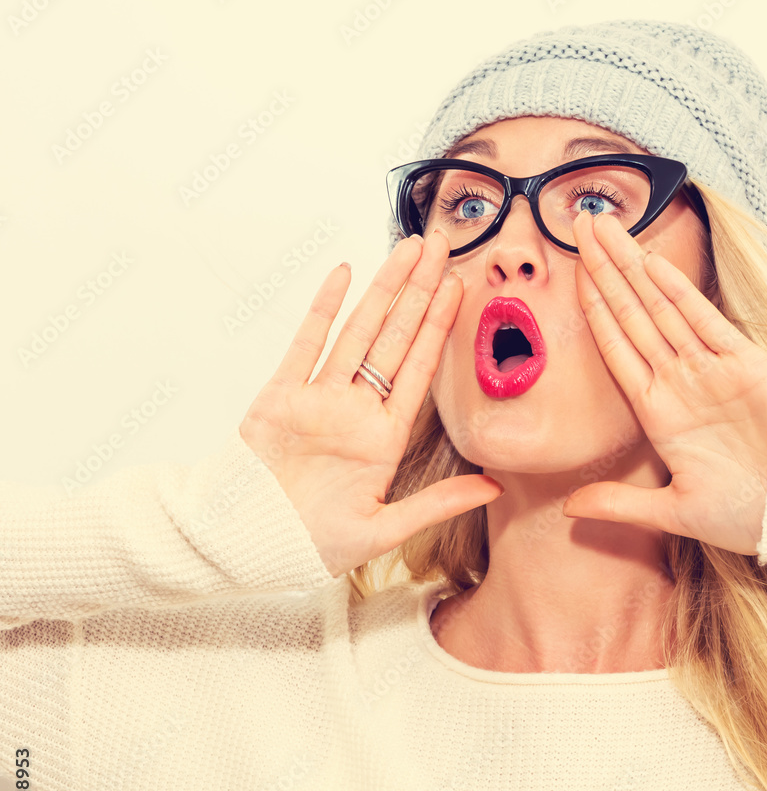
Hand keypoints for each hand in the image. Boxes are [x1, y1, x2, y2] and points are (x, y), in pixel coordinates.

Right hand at [239, 229, 503, 577]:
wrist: (249, 543)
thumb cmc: (313, 544)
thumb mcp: (384, 528)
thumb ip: (438, 503)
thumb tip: (494, 486)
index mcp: (383, 439)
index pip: (418, 370)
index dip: (439, 328)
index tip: (459, 289)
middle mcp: (356, 410)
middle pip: (395, 339)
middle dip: (419, 292)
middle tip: (442, 246)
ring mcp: (319, 398)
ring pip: (357, 332)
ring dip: (382, 290)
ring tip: (407, 250)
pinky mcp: (280, 395)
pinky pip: (305, 344)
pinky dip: (323, 309)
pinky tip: (344, 274)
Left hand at [562, 210, 766, 555]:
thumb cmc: (748, 513)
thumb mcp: (674, 512)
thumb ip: (620, 504)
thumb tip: (568, 509)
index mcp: (658, 412)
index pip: (616, 348)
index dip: (593, 309)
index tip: (570, 274)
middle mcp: (679, 381)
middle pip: (633, 314)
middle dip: (605, 270)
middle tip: (581, 224)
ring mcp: (711, 369)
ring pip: (662, 308)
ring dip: (632, 267)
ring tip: (606, 228)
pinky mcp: (746, 364)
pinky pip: (705, 323)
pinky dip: (680, 294)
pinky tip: (652, 264)